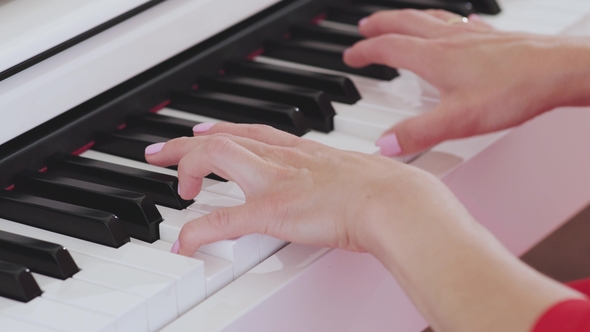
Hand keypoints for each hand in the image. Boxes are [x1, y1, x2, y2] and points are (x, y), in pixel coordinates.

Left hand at [144, 122, 452, 255]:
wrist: (396, 201)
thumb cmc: (386, 191)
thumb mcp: (357, 176)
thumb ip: (345, 181)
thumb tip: (354, 193)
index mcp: (302, 152)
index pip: (252, 132)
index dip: (224, 130)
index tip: (205, 131)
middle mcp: (283, 159)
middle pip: (224, 137)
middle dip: (188, 142)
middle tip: (163, 150)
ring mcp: (275, 181)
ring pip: (216, 156)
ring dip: (186, 167)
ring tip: (173, 184)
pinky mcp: (273, 211)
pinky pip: (223, 219)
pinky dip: (198, 231)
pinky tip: (184, 243)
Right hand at [344, 9, 589, 155]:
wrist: (558, 71)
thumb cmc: (514, 91)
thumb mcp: (458, 121)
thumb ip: (418, 133)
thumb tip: (384, 145)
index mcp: (434, 57)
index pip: (388, 48)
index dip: (364, 51)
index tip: (351, 56)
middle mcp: (448, 40)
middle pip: (404, 23)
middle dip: (379, 24)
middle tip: (364, 27)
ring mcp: (470, 35)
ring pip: (428, 18)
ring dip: (406, 18)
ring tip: (397, 21)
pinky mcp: (490, 37)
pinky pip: (456, 21)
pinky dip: (440, 20)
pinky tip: (450, 26)